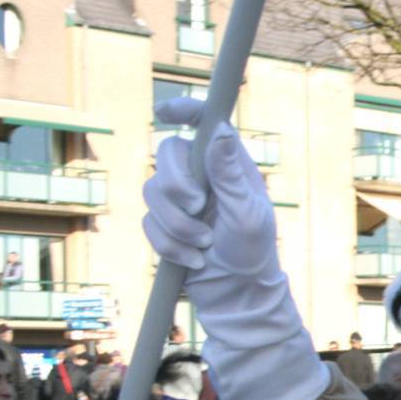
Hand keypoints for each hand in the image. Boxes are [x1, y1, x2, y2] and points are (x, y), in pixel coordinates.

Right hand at [143, 98, 278, 280]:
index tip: (164, 112)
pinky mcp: (162, 222)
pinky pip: (148, 223)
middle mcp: (200, 173)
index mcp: (226, 164)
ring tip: (205, 243)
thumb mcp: (247, 213)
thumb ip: (230, 175)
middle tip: (198, 207)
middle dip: (176, 184)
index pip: (203, 123)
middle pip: (165, 153)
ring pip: (151, 190)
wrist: (237, 290)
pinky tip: (195, 260)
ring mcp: (178, 197)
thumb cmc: (253, 249)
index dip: (183, 109)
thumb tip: (219, 130)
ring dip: (177, 223)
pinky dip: (170, 244)